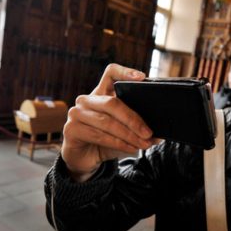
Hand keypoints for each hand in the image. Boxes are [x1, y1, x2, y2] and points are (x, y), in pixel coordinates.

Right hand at [61, 64, 157, 181]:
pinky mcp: (71, 129)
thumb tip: (159, 135)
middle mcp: (87, 99)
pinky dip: (118, 143)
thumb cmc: (104, 141)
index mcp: (101, 93)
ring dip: (129, 135)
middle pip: (112, 103)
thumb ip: (138, 129)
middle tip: (148, 132)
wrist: (84, 158)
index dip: (125, 72)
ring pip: (107, 122)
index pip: (110, 73)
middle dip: (133, 119)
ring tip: (143, 144)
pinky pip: (99, 135)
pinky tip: (130, 148)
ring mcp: (76, 113)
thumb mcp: (123, 132)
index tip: (142, 77)